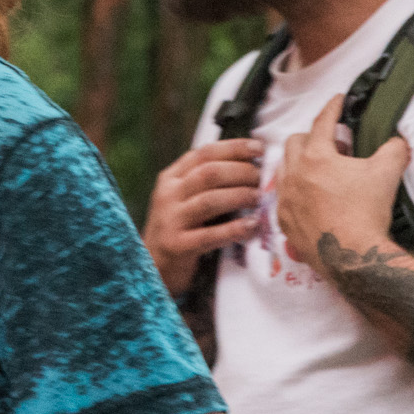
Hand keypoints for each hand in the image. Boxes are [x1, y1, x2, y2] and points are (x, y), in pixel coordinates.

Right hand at [140, 137, 262, 283]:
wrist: (150, 266)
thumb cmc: (177, 229)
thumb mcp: (182, 199)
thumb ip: (206, 182)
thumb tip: (249, 166)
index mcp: (171, 178)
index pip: (204, 153)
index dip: (233, 148)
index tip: (258, 148)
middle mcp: (168, 195)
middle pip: (209, 173)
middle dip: (241, 172)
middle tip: (263, 178)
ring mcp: (171, 220)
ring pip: (210, 200)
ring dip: (240, 196)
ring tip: (260, 198)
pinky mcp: (177, 245)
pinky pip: (210, 235)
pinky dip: (234, 229)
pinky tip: (252, 226)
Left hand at [274, 95, 407, 266]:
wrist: (354, 257)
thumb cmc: (367, 213)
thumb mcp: (387, 173)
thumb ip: (394, 149)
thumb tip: (398, 142)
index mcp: (316, 157)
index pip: (322, 122)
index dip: (333, 107)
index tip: (338, 101)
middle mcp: (294, 175)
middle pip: (295, 142)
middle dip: (313, 137)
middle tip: (335, 146)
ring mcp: (285, 200)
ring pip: (284, 168)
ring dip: (299, 162)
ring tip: (321, 171)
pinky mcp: (284, 222)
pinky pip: (283, 197)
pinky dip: (295, 190)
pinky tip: (310, 198)